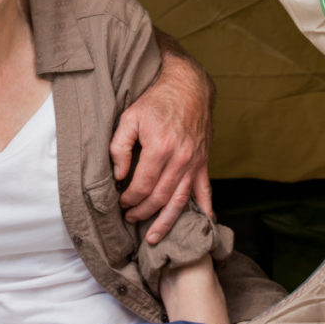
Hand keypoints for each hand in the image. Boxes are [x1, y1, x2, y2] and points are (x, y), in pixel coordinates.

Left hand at [110, 32, 213, 243]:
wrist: (188, 87)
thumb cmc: (155, 101)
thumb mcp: (129, 118)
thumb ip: (119, 147)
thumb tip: (119, 175)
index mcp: (159, 148)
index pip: (142, 185)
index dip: (129, 199)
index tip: (120, 203)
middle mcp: (180, 159)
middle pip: (160, 197)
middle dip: (143, 213)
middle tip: (130, 219)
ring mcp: (194, 162)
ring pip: (181, 200)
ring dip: (167, 221)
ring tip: (155, 236)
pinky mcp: (203, 162)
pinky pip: (205, 191)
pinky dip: (205, 209)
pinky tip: (203, 224)